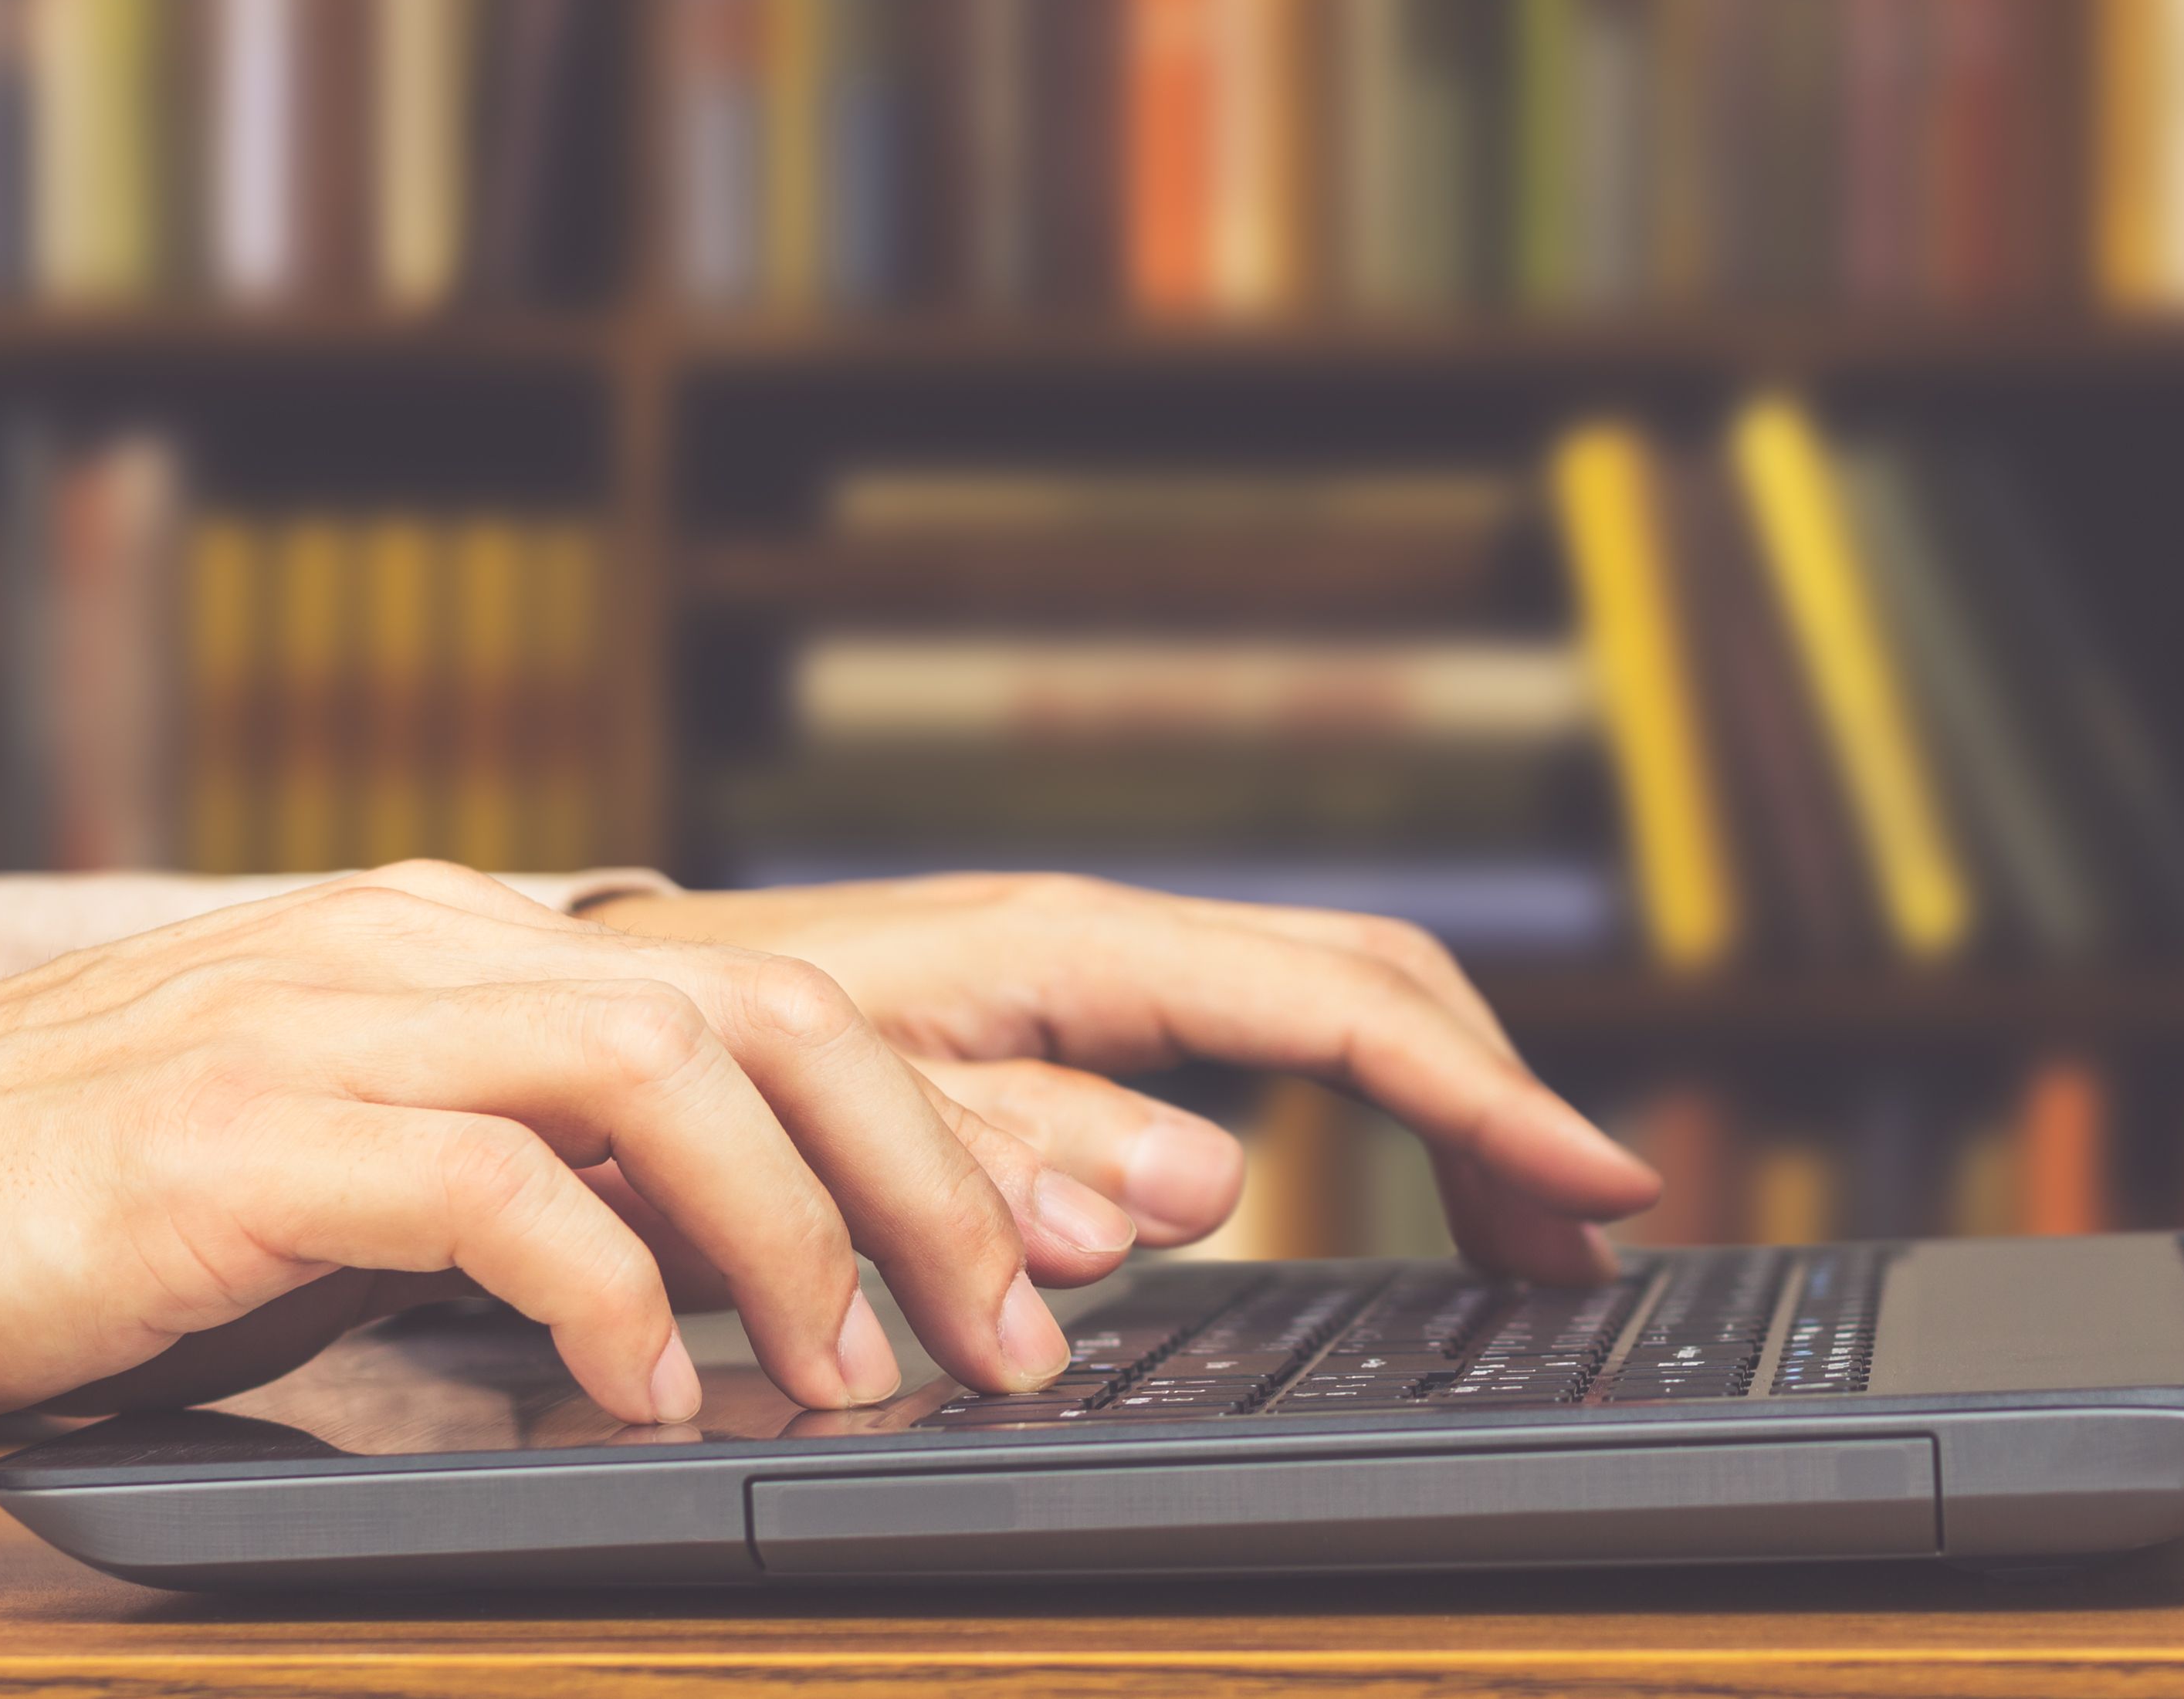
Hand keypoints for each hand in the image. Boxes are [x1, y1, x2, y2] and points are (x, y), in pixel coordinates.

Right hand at [0, 863, 1143, 1450]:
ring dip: (791, 1231)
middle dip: (929, 1174)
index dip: (950, 1126)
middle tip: (1012, 1339)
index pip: (780, 1006)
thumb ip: (557, 1186)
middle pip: (767, 1014)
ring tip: (852, 1376)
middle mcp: (435, 954)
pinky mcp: (233, 1140)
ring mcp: (334, 1027)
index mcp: (485, 952)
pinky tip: (640, 1400)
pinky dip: (595, 1292)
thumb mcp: (385, 1168)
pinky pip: (479, 1190)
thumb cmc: (119, 1199)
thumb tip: (754, 1282)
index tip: (1074, 1252)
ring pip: (655, 1071)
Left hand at [586, 875, 1660, 1280]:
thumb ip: (1008, 1154)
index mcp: (1071, 950)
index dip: (1486, 1100)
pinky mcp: (1080, 1016)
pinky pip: (1270, 1041)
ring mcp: (1100, 971)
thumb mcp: (832, 1122)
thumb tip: (1208, 1187)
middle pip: (1374, 982)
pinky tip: (1390, 1191)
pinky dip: (1367, 1108)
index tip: (1598, 1187)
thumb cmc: (687, 1063)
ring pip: (1337, 1004)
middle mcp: (1106, 939)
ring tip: (1525, 1239)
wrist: (585, 1008)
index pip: (1341, 1011)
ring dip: (1451, 1109)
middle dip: (1500, 1104)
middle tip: (1588, 1244)